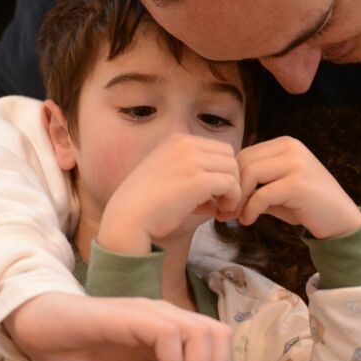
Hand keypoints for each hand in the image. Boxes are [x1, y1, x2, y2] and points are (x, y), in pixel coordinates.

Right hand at [97, 134, 242, 254]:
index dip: (222, 172)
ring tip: (220, 209)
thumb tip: (226, 183)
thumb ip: (194, 172)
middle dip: (231, 180)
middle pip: (229, 156)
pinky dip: (231, 200)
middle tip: (222, 204)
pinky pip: (231, 185)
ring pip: (233, 169)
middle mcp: (184, 143)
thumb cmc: (147, 205)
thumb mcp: (169, 175)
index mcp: (176, 140)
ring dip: (232, 191)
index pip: (218, 149)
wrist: (127, 219)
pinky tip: (218, 213)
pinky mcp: (196, 179)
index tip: (215, 194)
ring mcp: (190, 160)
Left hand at [235, 137, 360, 239]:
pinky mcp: (297, 183)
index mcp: (285, 143)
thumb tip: (224, 191)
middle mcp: (290, 147)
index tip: (224, 200)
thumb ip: (255, 183)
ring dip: (239, 199)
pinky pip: (262, 195)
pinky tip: (248, 221)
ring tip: (236, 216)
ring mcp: (296, 163)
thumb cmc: (307, 205)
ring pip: (250, 174)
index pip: (245, 154)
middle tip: (224, 211)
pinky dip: (250, 210)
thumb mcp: (277, 188)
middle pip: (244, 162)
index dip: (231, 178)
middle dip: (231, 188)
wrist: (340, 220)